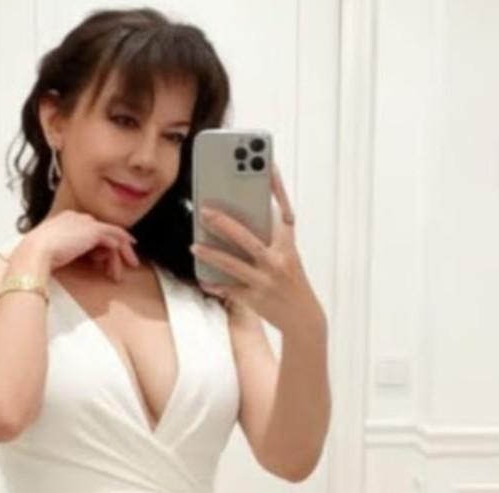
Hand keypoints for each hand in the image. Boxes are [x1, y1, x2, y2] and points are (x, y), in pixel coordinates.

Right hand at [30, 210, 140, 280]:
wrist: (36, 251)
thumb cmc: (38, 255)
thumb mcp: (54, 251)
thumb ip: (68, 251)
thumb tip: (81, 260)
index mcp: (65, 220)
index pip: (89, 230)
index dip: (101, 244)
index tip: (107, 256)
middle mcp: (77, 217)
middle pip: (102, 230)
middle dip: (116, 247)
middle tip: (126, 260)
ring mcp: (85, 222)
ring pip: (111, 234)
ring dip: (121, 253)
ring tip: (127, 268)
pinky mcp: (93, 231)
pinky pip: (114, 236)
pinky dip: (121, 247)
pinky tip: (126, 258)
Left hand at [191, 161, 322, 332]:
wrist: (304, 319)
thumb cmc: (291, 283)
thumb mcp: (288, 257)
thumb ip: (270, 239)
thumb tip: (239, 221)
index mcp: (288, 247)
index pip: (283, 213)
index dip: (276, 189)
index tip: (267, 166)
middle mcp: (278, 262)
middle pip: (248, 239)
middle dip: (225, 223)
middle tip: (204, 210)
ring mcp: (266, 281)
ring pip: (234, 265)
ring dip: (212, 255)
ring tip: (194, 246)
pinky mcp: (256, 300)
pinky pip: (229, 290)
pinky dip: (214, 284)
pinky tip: (202, 277)